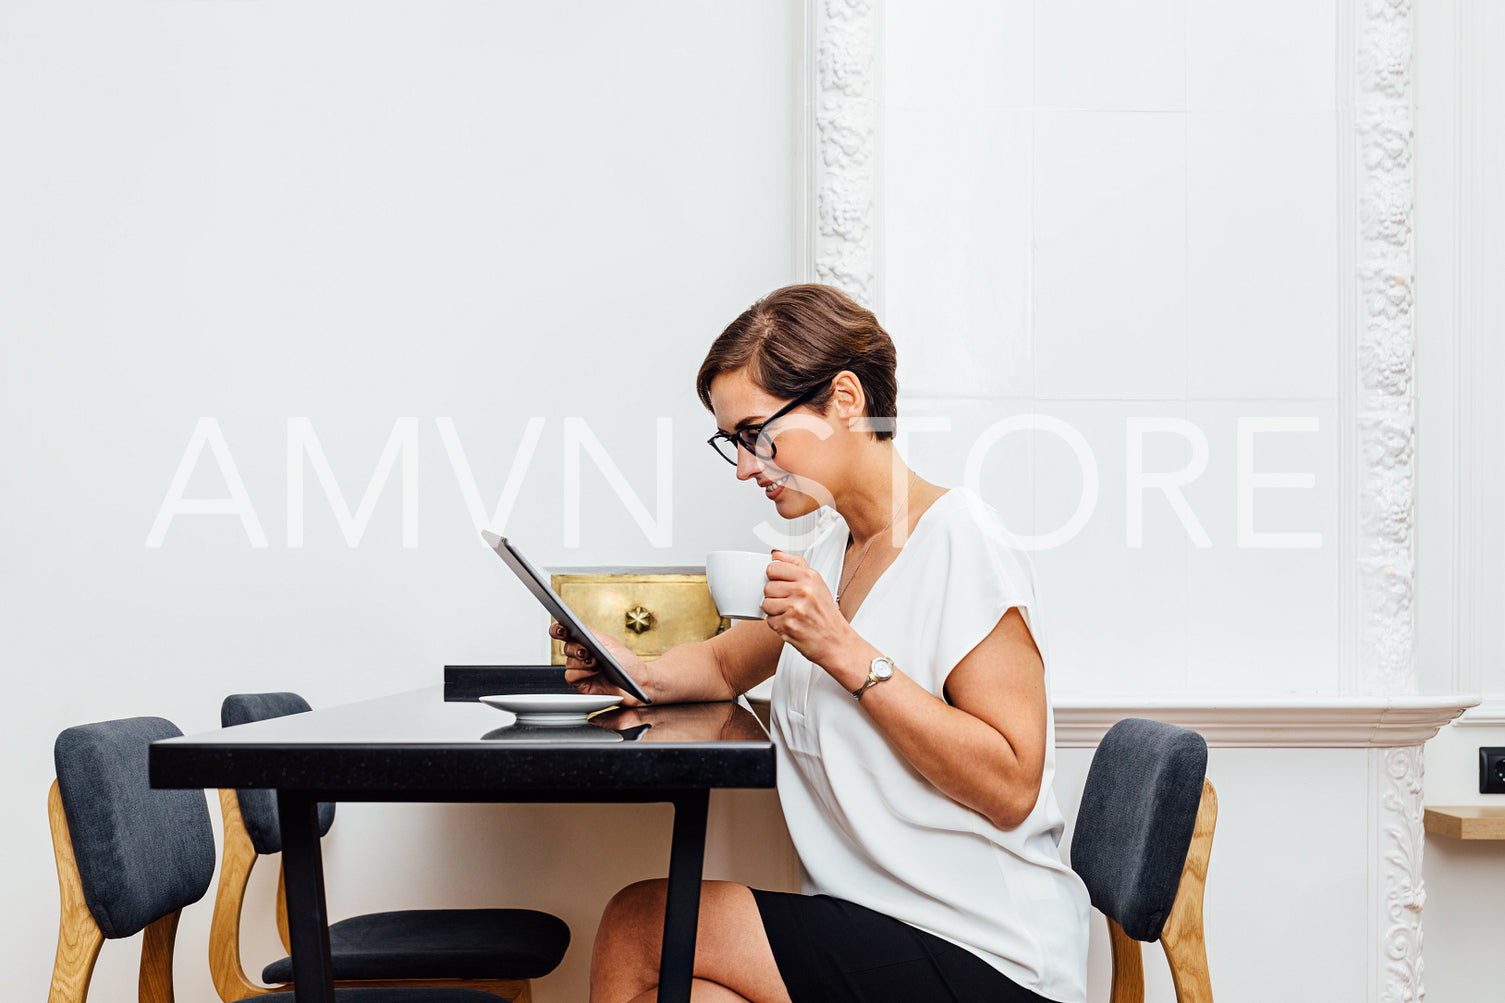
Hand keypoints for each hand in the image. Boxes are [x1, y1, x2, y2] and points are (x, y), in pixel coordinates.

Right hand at [549, 621, 647, 706]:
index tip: (561, 630)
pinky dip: (581, 673)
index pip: (567, 633)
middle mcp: (582, 655)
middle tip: (586, 651)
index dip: (559, 630)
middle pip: (567, 647)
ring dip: (582, 662)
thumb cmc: (628, 664)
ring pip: (569, 662)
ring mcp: (581, 669)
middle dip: (576, 648)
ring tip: (596, 663)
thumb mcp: (610, 643)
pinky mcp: (581, 683)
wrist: (638, 684)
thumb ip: (591, 634)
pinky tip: (594, 672)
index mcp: (588, 641)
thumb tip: (577, 626)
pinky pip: (571, 676)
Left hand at [762, 549, 859, 675]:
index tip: (784, 585)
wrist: (837, 642)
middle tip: (790, 603)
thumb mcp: (817, 583)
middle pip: (767, 586)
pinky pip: (768, 620)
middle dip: (775, 596)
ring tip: (791, 614)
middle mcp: (803, 590)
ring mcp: (794, 608)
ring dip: (775, 611)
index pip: (773, 567)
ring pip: (765, 603)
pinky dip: (777, 624)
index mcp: (809, 577)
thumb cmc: (826, 614)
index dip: (775, 577)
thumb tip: (775, 553)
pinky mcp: (787, 625)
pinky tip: (791, 624)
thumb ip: (796, 564)